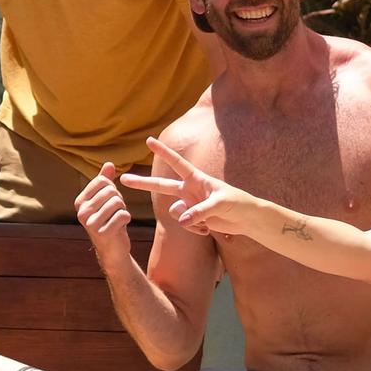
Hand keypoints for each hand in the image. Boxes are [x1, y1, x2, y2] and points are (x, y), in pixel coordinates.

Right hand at [75, 164, 134, 264]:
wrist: (112, 249)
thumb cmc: (110, 221)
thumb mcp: (106, 200)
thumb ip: (106, 181)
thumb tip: (109, 164)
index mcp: (80, 202)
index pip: (102, 181)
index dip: (112, 189)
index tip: (110, 202)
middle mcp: (81, 212)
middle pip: (111, 191)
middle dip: (119, 200)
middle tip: (115, 212)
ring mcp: (90, 223)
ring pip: (117, 202)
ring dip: (123, 209)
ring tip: (117, 219)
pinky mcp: (102, 233)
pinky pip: (123, 215)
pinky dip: (126, 219)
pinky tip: (120, 226)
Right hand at [124, 137, 264, 239]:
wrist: (247, 219)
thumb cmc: (237, 204)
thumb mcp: (220, 205)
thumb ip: (200, 212)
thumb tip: (183, 219)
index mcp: (197, 179)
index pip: (177, 163)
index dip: (163, 152)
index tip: (150, 140)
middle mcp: (190, 190)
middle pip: (161, 185)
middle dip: (143, 183)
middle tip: (123, 179)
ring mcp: (190, 204)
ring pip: (175, 213)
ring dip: (189, 221)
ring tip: (207, 222)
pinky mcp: (193, 218)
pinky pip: (184, 224)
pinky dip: (195, 229)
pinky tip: (208, 229)